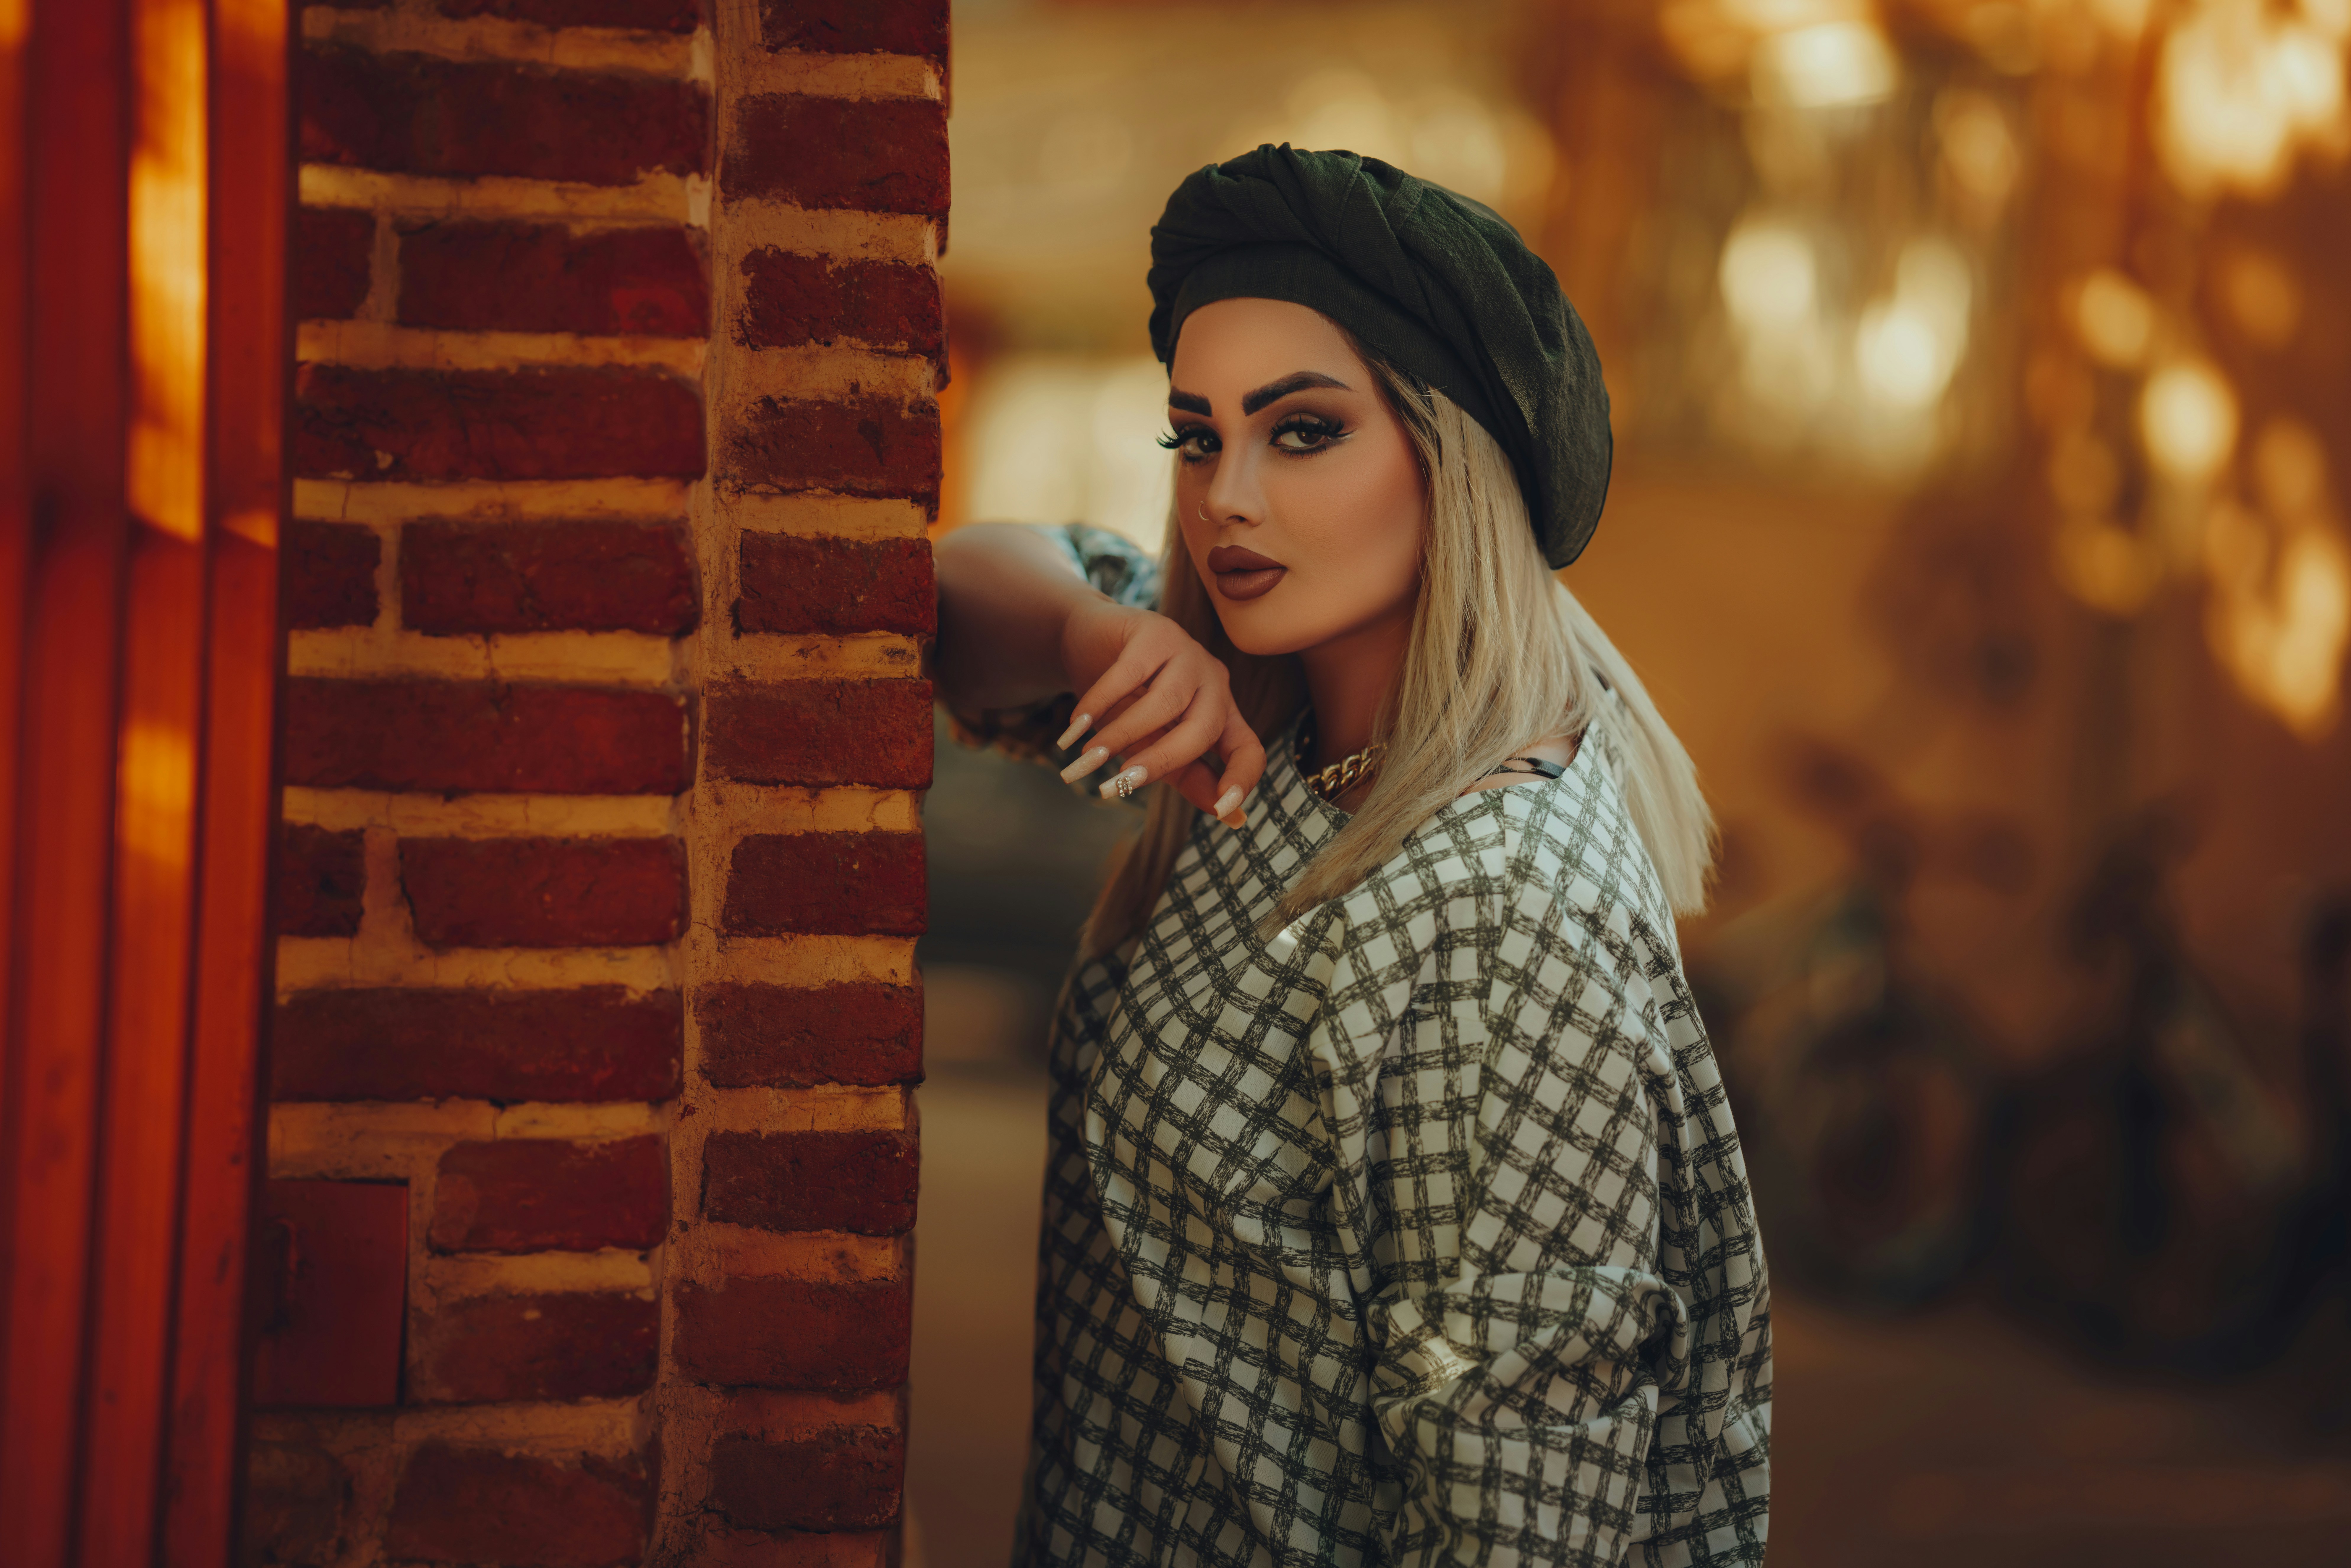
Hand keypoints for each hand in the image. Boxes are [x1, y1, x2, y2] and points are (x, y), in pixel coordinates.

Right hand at [1054, 598, 1262, 826]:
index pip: (1248, 748)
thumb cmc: (1128, 701)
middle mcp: (1213, 681)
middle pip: (1203, 729)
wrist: (1090, 643)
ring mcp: (1187, 653)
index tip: (1226, 810)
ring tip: (1087, 757)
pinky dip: (1099, 702)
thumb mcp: (1158, 744)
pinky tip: (1076, 725)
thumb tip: (1233, 819)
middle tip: (1119, 783)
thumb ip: (1192, 777)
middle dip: (1160, 760)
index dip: (1243, 779)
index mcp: (1221, 713)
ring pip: (1165, 702)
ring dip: (1121, 734)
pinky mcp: (1155, 631)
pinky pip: (1129, 673)